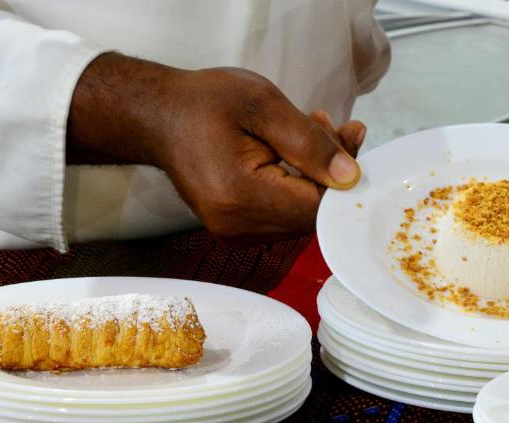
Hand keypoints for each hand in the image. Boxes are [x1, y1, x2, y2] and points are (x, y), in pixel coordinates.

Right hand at [67, 53, 365, 242]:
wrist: (156, 116)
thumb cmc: (203, 102)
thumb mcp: (261, 105)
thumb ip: (309, 142)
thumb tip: (351, 176)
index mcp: (239, 197)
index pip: (316, 204)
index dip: (342, 175)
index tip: (349, 134)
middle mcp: (237, 226)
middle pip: (312, 214)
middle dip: (332, 173)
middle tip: (334, 126)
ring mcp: (235, 233)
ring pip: (301, 217)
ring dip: (318, 177)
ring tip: (313, 131)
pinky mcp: (238, 230)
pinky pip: (285, 215)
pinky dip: (300, 185)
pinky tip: (297, 152)